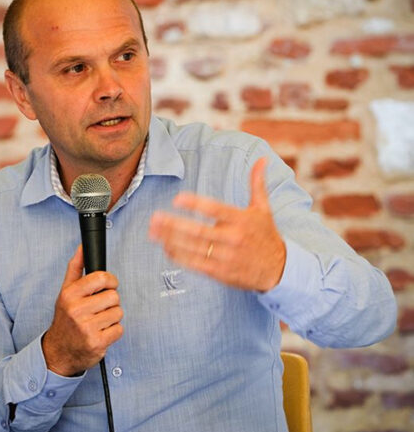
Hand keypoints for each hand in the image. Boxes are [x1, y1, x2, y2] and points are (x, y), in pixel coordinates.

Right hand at [42, 245, 123, 376]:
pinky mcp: (96, 343)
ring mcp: (86, 328)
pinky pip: (119, 329)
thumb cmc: (65, 319)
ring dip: (112, 317)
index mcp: (70, 294)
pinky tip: (101, 332)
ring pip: (118, 312)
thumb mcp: (66, 291)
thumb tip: (82, 247)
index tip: (108, 285)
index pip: (102, 278)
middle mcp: (76, 310)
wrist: (58, 351)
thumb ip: (75, 267)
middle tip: (99, 308)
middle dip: (110, 302)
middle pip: (114, 296)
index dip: (110, 281)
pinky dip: (113, 331)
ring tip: (99, 321)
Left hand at [148, 158, 285, 291]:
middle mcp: (233, 238)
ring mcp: (225, 257)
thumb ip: (257, 183)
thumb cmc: (266, 235)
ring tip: (153, 231)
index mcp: (241, 220)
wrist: (279, 270)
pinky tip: (166, 247)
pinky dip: (180, 256)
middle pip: (199, 231)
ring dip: (171, 239)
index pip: (215, 209)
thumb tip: (262, 159)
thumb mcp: (263, 208)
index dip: (196, 204)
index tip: (177, 199)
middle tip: (155, 217)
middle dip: (174, 224)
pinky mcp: (221, 272)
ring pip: (194, 248)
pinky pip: (196, 264)